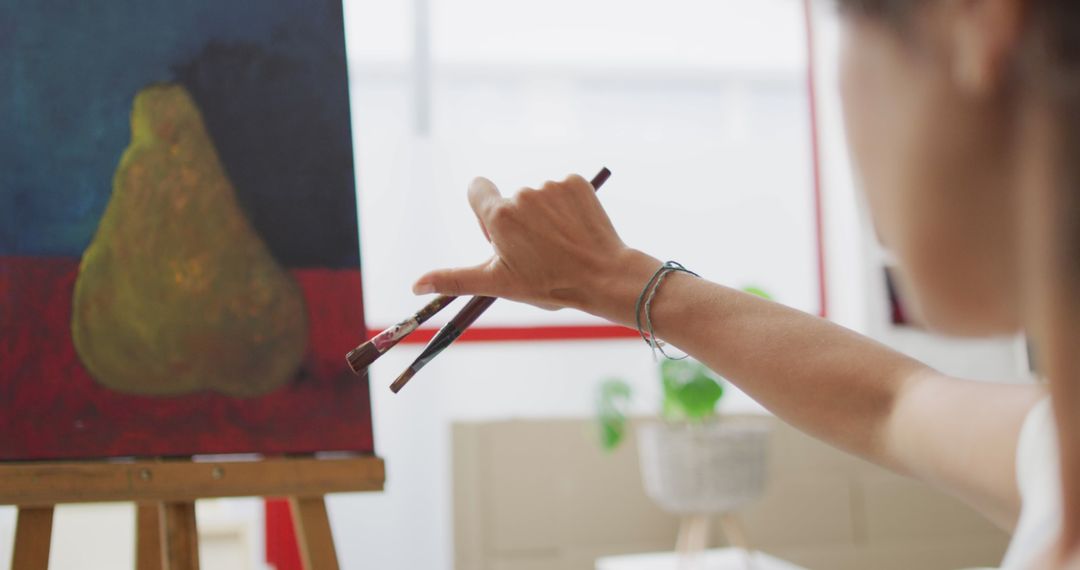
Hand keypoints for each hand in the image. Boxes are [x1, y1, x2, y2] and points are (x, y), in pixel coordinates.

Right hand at [412, 174, 657, 321]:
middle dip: (518, 222)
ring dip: (544, 217)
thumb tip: (415, 285)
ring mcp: (551, 186)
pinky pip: (563, 191)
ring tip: (560, 245)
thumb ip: (454, 279)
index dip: (485, 212)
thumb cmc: (549, 284)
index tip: (501, 232)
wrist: (603, 276)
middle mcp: (522, 193)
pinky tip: (576, 230)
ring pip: (538, 198)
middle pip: (509, 201)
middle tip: (537, 253)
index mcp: (499, 215)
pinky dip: (567, 208)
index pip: (476, 189)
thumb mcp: (497, 283)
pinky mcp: (576, 183)